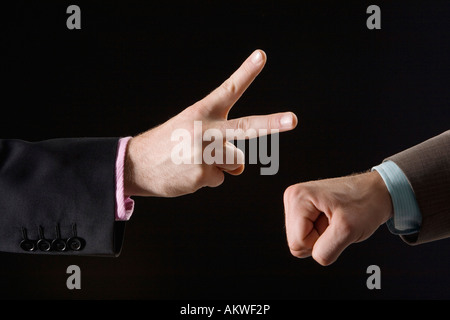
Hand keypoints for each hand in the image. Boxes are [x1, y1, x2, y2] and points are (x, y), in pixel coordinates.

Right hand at [124, 49, 297, 196]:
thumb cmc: (168, 144)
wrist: (136, 164)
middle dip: (273, 123)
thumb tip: (239, 169)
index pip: (228, 89)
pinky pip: (220, 179)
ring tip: (194, 162)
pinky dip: (207, 179)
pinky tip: (188, 173)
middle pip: (246, 127)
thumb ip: (220, 141)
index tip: (262, 56)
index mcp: (202, 112)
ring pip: (235, 164)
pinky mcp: (202, 175)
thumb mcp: (189, 129)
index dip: (247, 72)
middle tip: (294, 120)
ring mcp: (205, 154)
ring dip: (221, 166)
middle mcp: (205, 130)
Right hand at [283, 171, 392, 265]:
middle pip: (295, 242)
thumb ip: (326, 250)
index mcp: (298, 197)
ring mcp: (298, 202)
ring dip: (321, 236)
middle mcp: (294, 197)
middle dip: (319, 239)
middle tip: (335, 223)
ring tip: (334, 219)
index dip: (319, 241)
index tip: (335, 225)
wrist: (377, 191)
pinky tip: (332, 219)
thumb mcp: (347, 230)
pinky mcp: (305, 208)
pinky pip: (306, 234)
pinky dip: (321, 232)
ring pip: (300, 240)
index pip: (296, 242)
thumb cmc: (366, 203)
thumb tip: (316, 257)